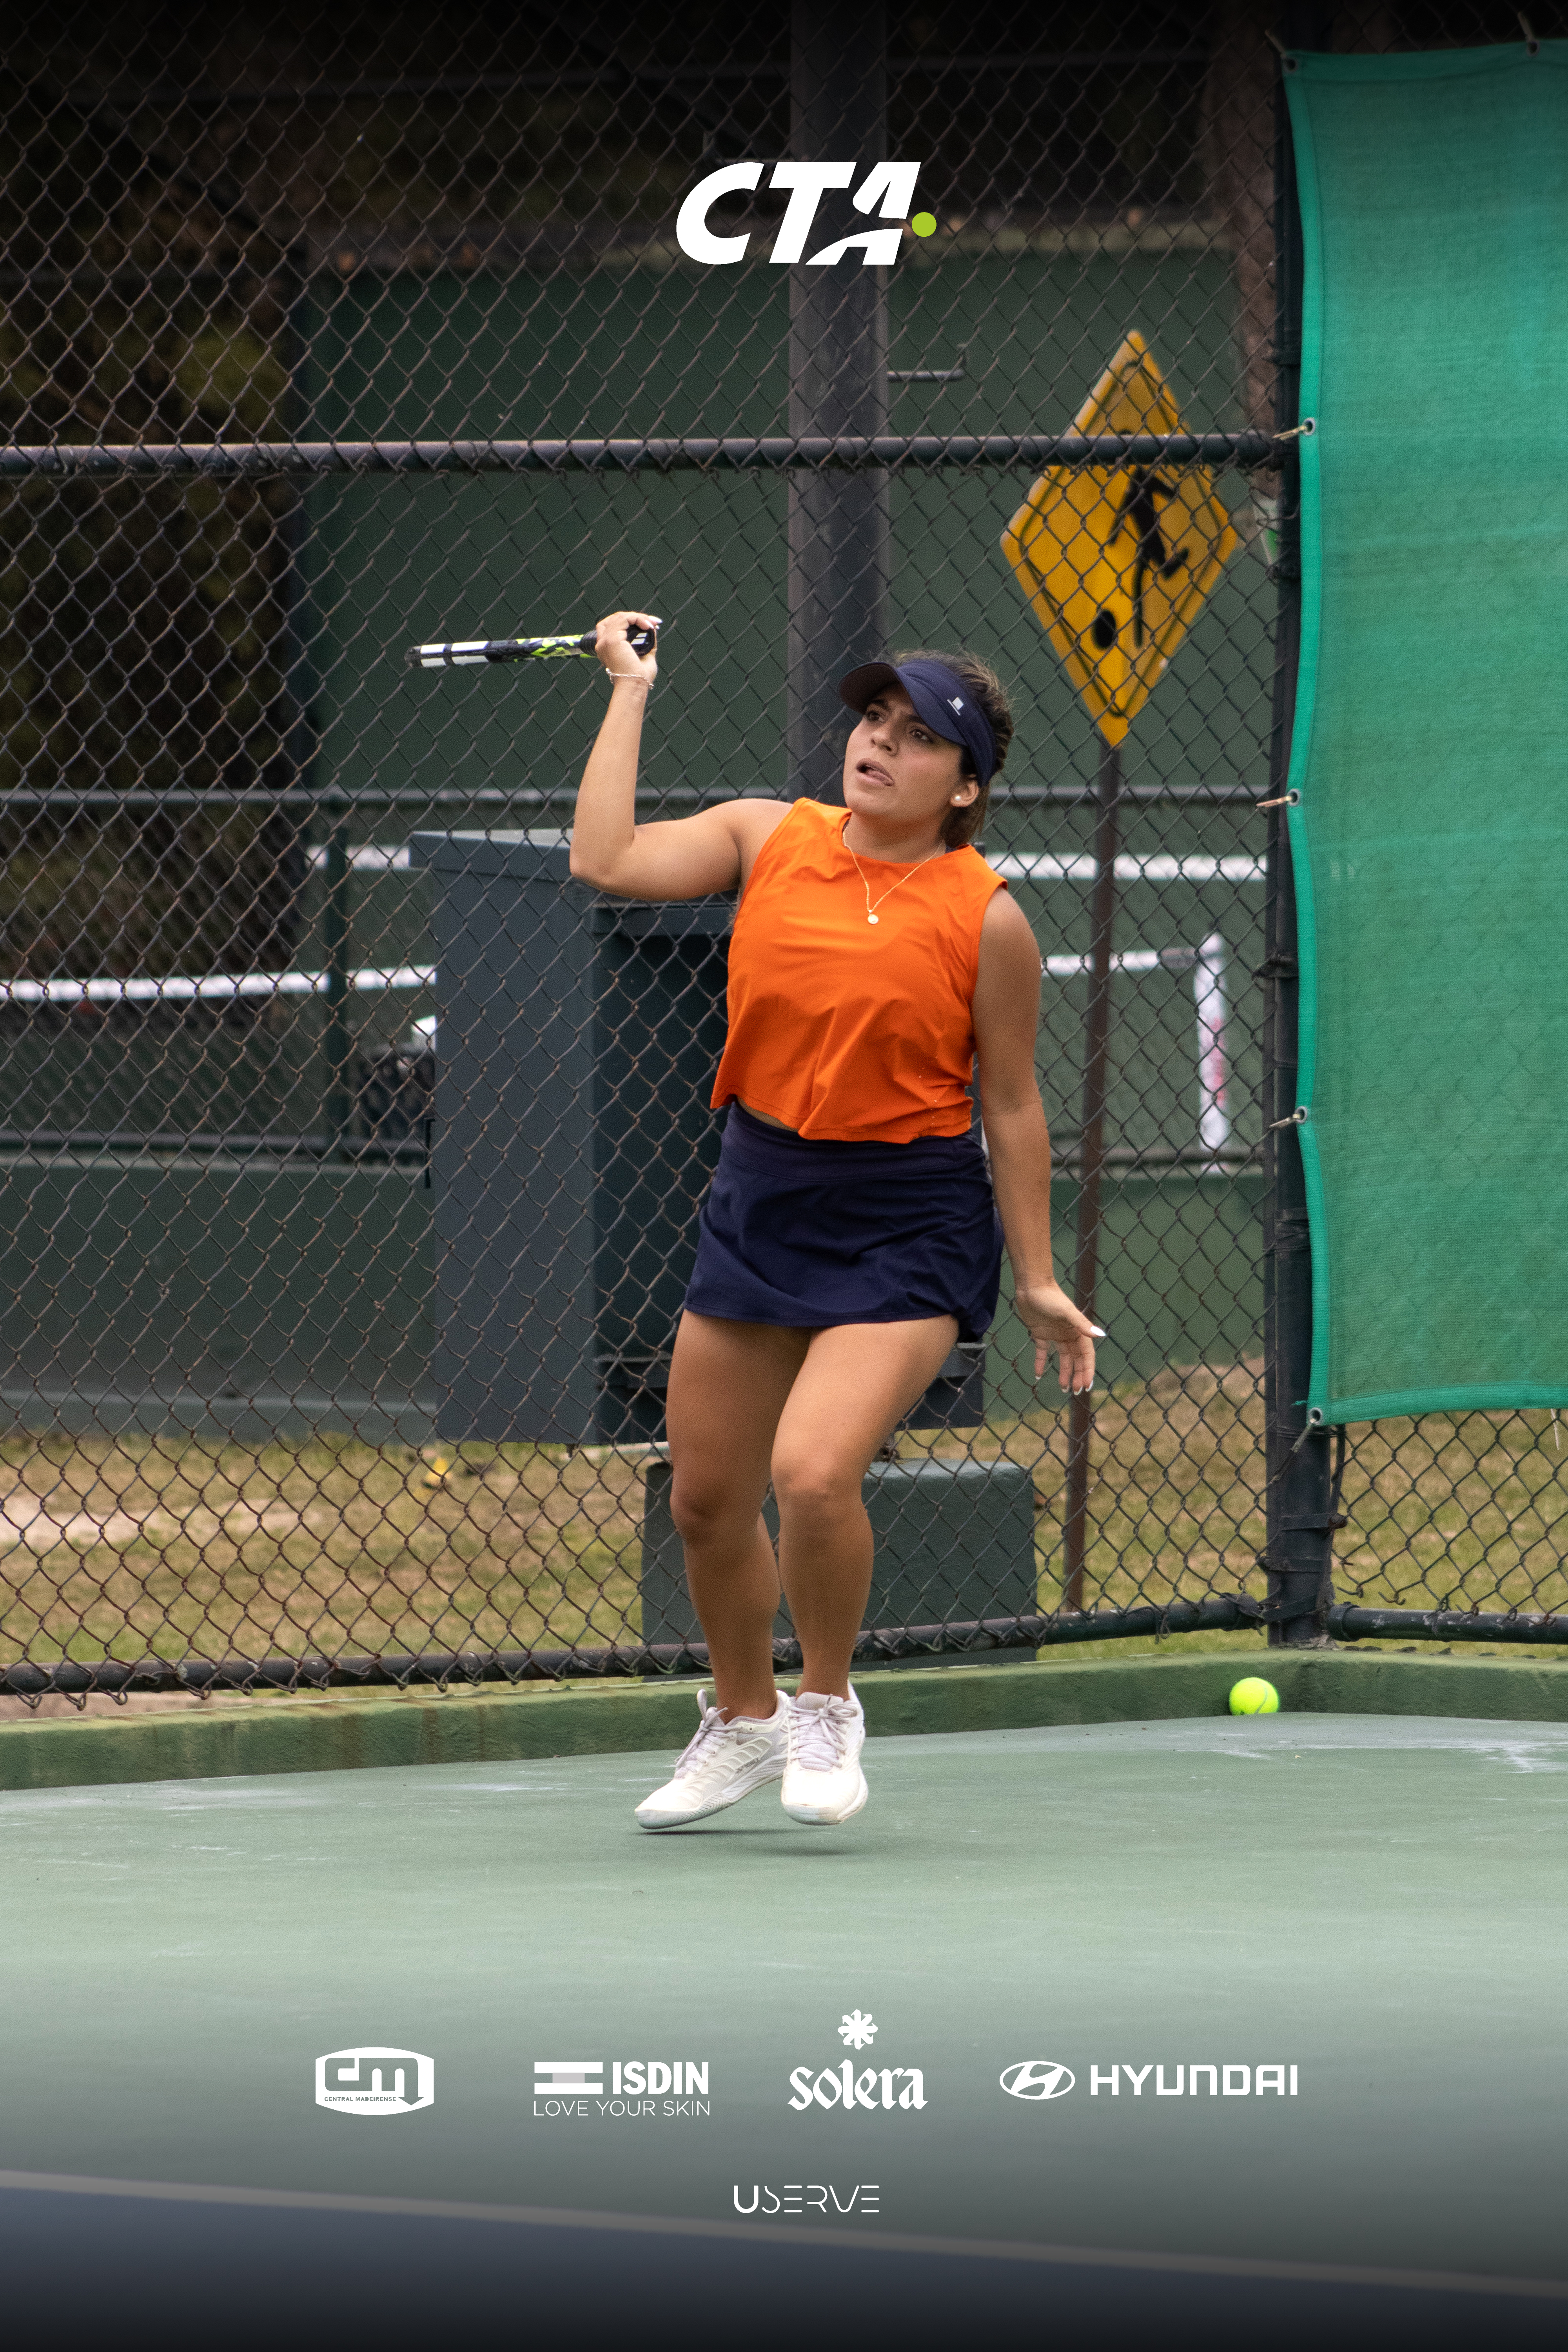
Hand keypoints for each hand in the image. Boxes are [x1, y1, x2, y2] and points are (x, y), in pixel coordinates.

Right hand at [593, 609, 659, 687]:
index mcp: (607, 648)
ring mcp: (606, 641)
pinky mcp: (612, 640)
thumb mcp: (645, 654)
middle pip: (615, 619)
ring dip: (638, 617)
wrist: (635, 686)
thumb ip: (647, 641)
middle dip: (635, 617)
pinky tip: (647, 626)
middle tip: (651, 622)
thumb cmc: (639, 677)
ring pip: (620, 617)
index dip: (629, 621)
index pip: (612, 626)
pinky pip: (624, 619)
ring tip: (651, 624)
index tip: (647, 625)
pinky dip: (637, 618)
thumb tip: (652, 628)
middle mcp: (603, 643)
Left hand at [1015, 1281, 1097, 1395]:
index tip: (1086, 1385)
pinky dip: (1041, 1363)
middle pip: (1076, 1359)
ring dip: (1063, 1372)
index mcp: (1077, 1330)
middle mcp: (1068, 1334)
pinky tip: (1038, 1376)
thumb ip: (1082, 1324)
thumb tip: (1100, 1335)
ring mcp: (1055, 1334)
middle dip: (1077, 1374)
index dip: (1087, 1370)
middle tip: (1075, 1391)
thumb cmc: (1050, 1297)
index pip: (1086, 1355)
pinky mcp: (1040, 1333)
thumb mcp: (1067, 1312)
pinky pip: (1042, 1352)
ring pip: (1062, 1357)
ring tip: (1062, 1388)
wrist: (1031, 1285)